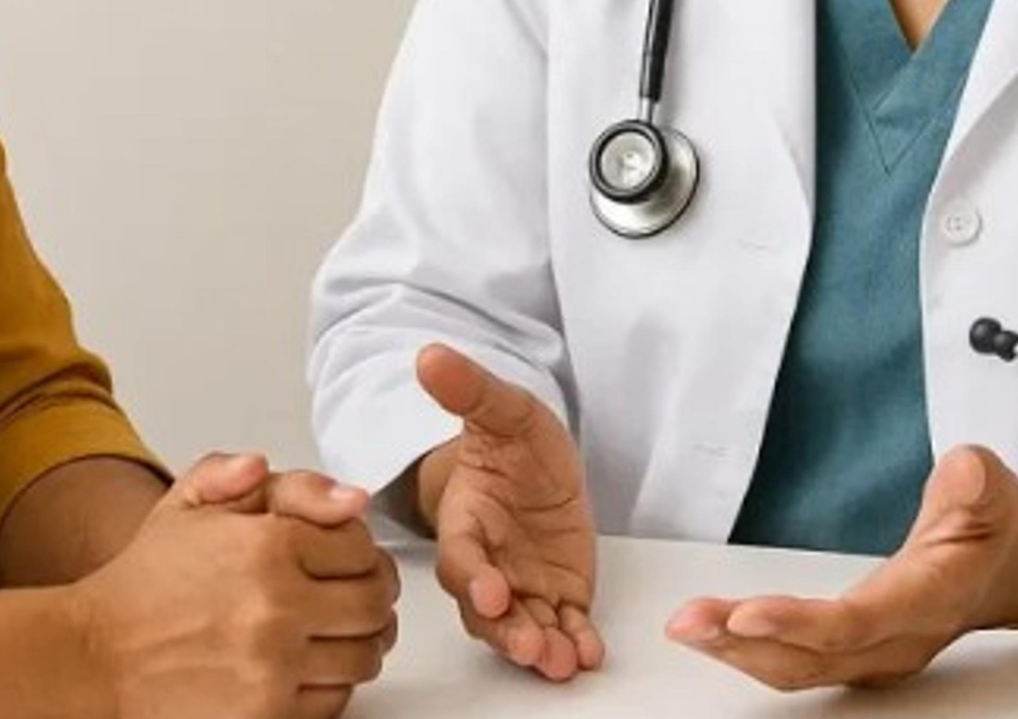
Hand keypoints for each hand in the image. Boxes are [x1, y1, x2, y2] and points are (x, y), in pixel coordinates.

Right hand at [71, 452, 399, 718]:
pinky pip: (335, 698)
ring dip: (359, 641)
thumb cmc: (142, 584)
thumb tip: (336, 492)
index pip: (360, 545)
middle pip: (373, 601)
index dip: (359, 548)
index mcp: (267, 544)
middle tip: (356, 593)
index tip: (347, 556)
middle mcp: (278, 606)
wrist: (96, 657)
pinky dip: (332, 682)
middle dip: (372, 594)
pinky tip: (310, 665)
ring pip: (364, 654)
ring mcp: (275, 666)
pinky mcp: (268, 714)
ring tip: (336, 631)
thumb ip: (246, 476)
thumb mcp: (186, 504)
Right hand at [414, 343, 603, 681]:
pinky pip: (562, 628)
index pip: (460, 558)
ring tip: (560, 661)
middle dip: (506, 631)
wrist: (537, 466)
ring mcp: (522, 586)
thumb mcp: (503, 409)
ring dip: (538, 647)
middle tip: (529, 644)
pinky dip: (574, 644)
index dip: (473, 578)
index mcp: (465, 522)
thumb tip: (429, 355)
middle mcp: (488, 565)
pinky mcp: (557, 598)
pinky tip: (587, 653)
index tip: (491, 591)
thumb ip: (469, 390)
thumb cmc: (510, 444)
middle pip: (486, 611)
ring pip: (522, 627)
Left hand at [665, 444, 1017, 690]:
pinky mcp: (851, 654)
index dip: (802, 624)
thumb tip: (964, 469)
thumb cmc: (986, 528)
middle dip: (744, 644)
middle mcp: (895, 640)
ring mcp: (872, 655)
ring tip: (686, 627)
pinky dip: (749, 650)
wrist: (999, 571)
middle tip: (686, 622)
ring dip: (736, 651)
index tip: (746, 614)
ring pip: (797, 668)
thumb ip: (977, 483)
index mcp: (926, 601)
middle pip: (813, 657)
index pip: (859, 623)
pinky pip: (794, 662)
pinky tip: (714, 632)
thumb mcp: (992, 490)